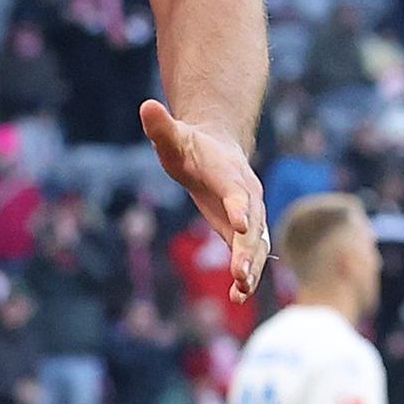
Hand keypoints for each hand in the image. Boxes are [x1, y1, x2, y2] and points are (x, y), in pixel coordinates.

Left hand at [142, 99, 269, 292]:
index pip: (237, 191)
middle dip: (247, 250)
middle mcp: (248, 196)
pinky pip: (251, 256)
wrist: (218, 150)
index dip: (238, 207)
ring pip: (257, 245)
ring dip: (251, 269)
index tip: (240, 226)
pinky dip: (247, 276)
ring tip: (240, 291)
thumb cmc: (191, 146)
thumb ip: (162, 127)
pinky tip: (237, 298)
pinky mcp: (245, 234)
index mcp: (230, 173)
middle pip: (253, 226)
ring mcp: (251, 216)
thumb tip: (146, 106)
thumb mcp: (173, 138)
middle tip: (240, 275)